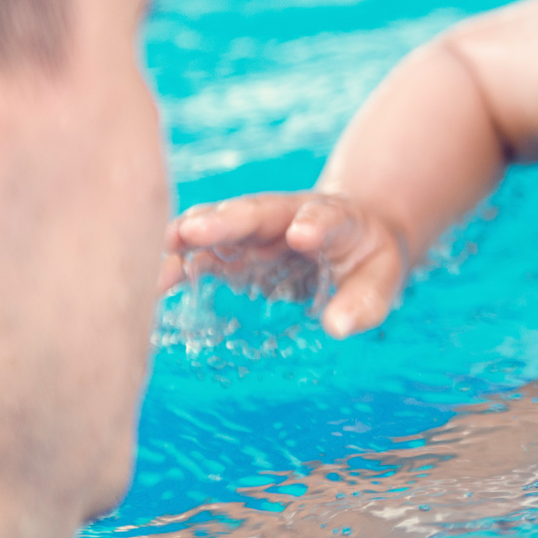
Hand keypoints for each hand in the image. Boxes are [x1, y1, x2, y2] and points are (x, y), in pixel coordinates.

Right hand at [163, 192, 409, 337]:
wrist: (354, 236)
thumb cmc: (368, 261)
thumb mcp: (382, 280)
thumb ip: (364, 302)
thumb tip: (338, 326)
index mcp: (336, 219)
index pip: (325, 217)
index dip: (314, 224)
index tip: (302, 235)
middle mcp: (289, 216)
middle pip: (259, 211)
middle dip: (229, 220)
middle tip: (197, 230)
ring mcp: (258, 230)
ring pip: (222, 224)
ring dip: (193, 233)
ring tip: (164, 248)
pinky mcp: (235, 248)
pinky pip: (203, 249)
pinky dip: (178, 259)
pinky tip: (154, 277)